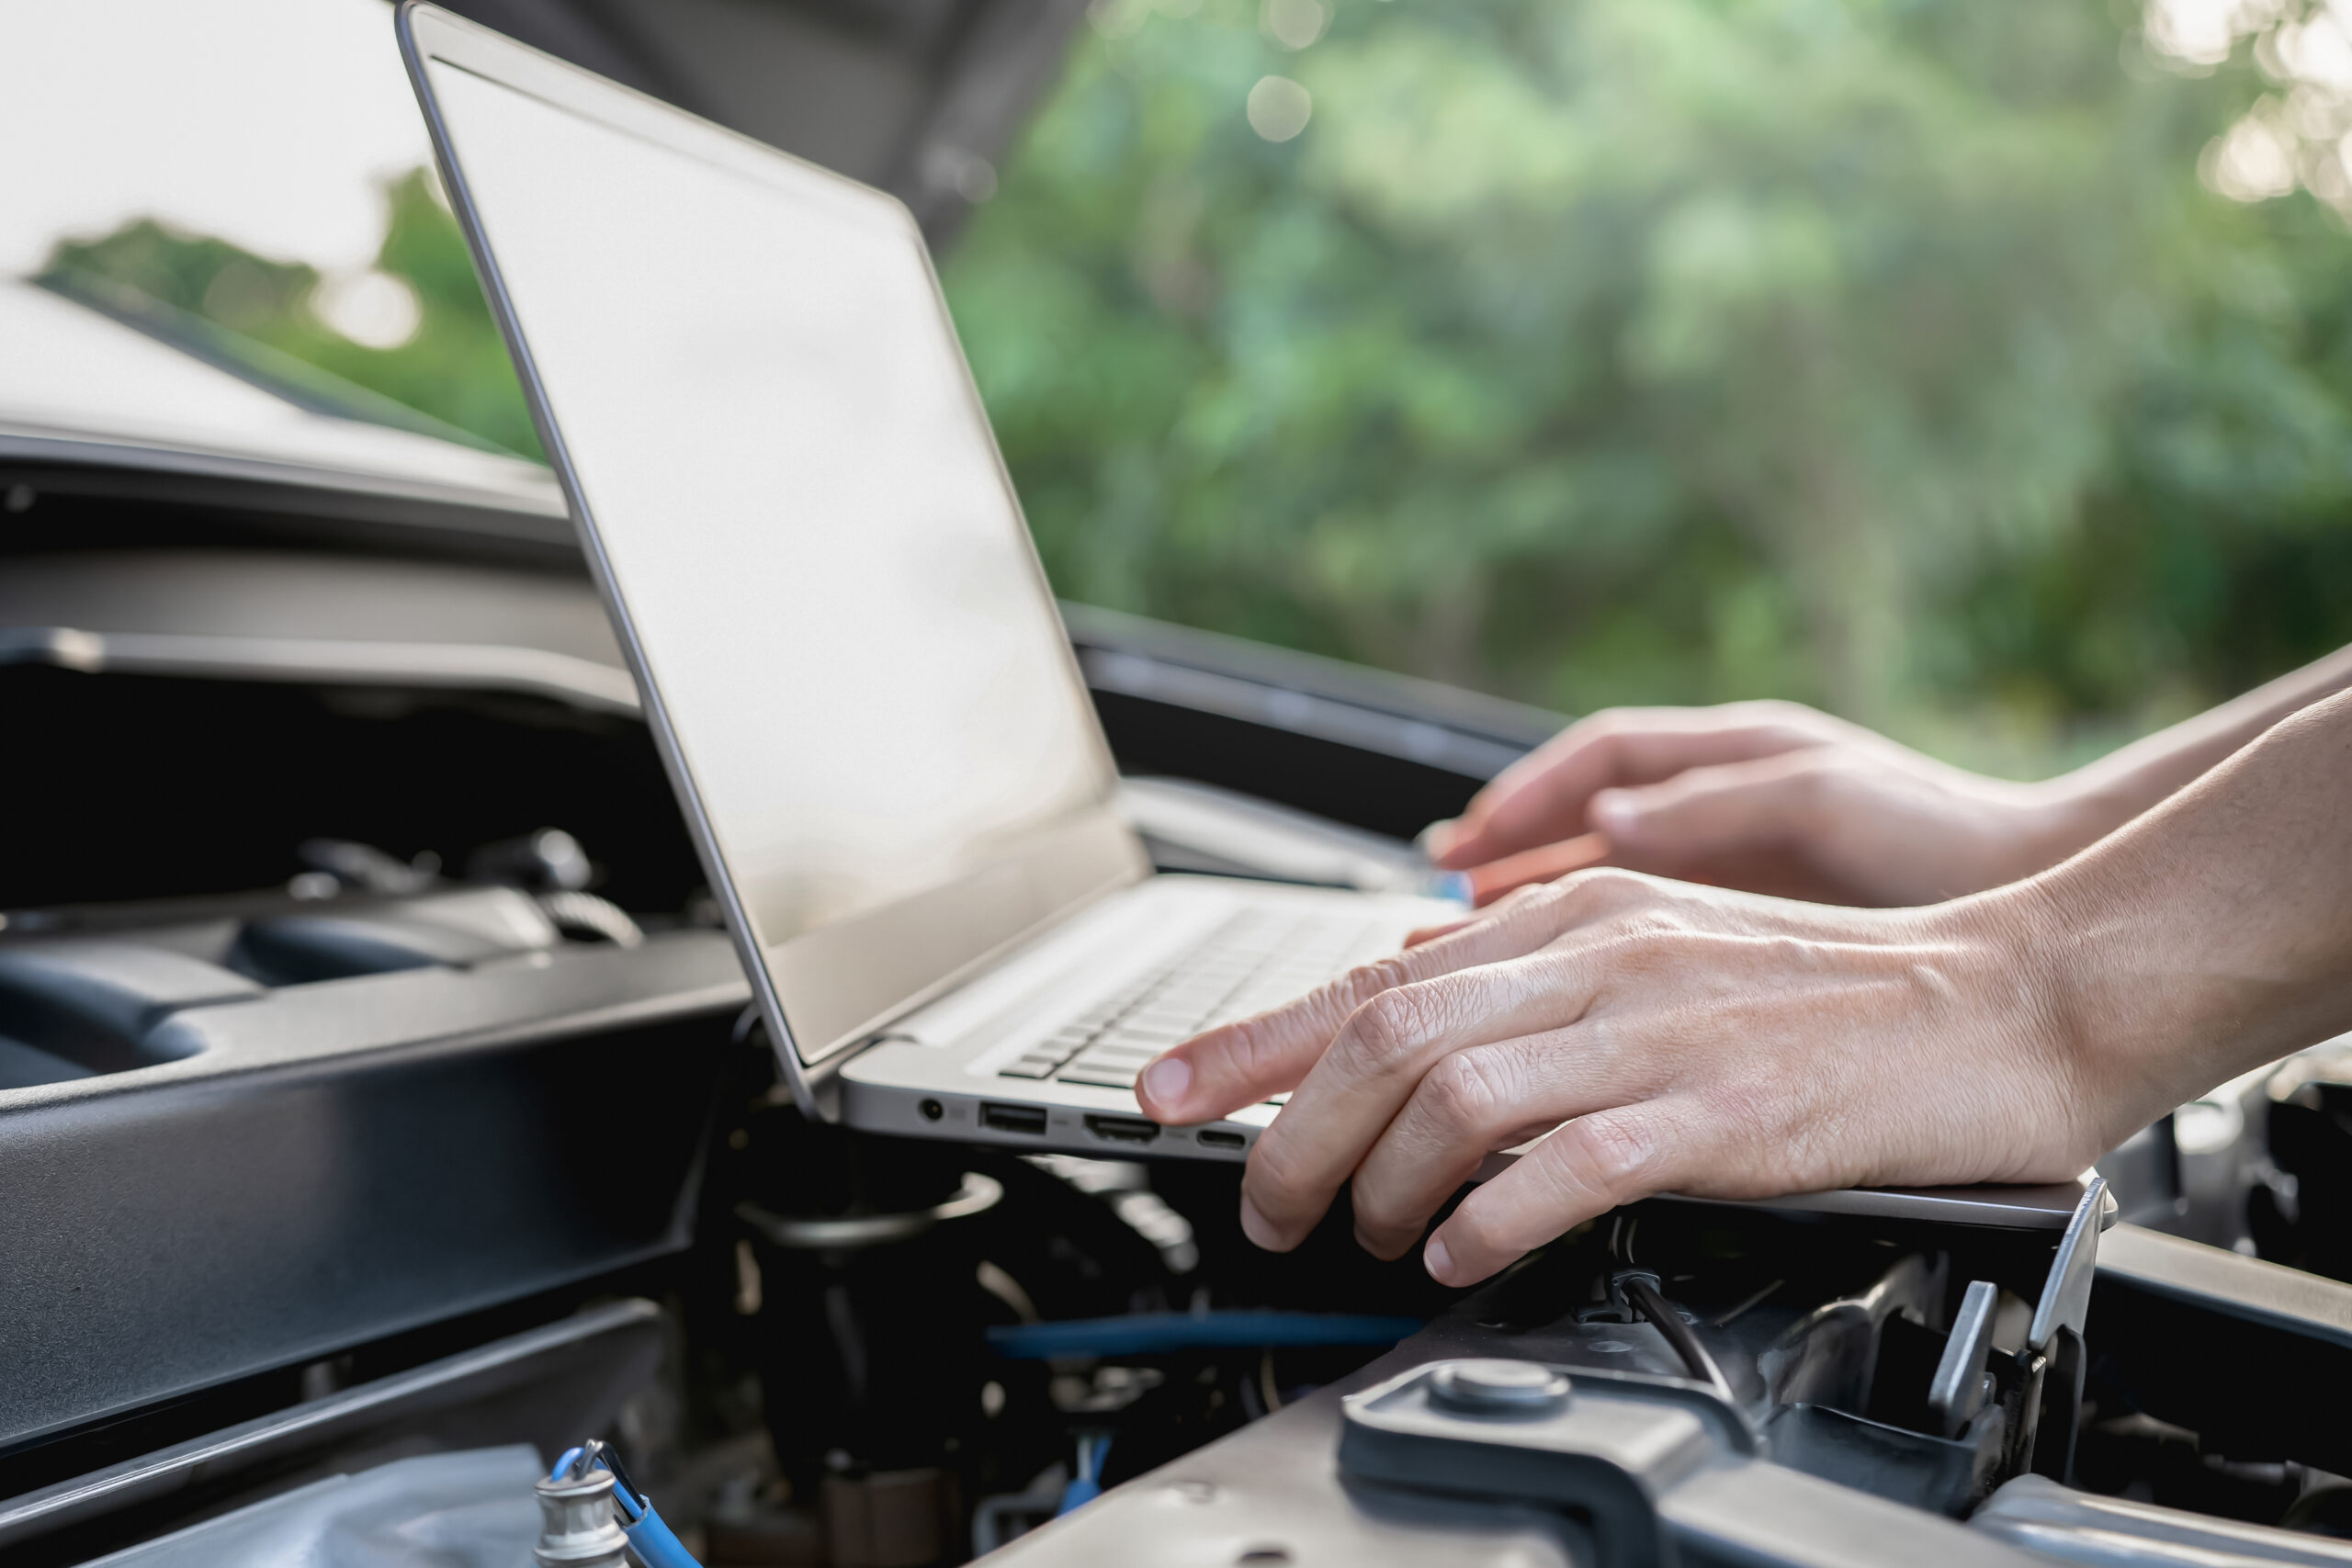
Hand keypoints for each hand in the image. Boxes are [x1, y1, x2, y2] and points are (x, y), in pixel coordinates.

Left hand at [1137, 870, 2135, 1286]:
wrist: (2000, 999)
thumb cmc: (1828, 993)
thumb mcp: (1656, 953)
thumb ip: (1534, 981)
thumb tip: (1406, 1009)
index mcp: (1573, 917)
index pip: (1372, 976)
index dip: (1251, 1042)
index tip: (1164, 1091)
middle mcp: (1596, 958)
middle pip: (1382, 1037)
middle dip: (1286, 1131)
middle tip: (1259, 1207)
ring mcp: (1656, 1033)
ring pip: (1451, 1095)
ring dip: (1377, 1183)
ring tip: (1365, 1238)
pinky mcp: (1721, 1111)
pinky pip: (1567, 1164)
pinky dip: (1488, 1216)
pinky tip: (1457, 1254)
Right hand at [1426, 700, 2089, 905]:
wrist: (2040, 916)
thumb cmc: (1948, 841)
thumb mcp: (1825, 806)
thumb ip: (1714, 808)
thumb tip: (1608, 821)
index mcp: (1739, 754)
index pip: (1598, 761)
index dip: (1522, 799)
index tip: (1463, 842)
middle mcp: (1728, 805)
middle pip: (1581, 821)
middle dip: (1503, 855)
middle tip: (1434, 903)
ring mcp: (1738, 869)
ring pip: (1605, 884)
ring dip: (1532, 913)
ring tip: (1461, 954)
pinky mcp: (1750, 930)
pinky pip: (1643, 936)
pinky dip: (1589, 957)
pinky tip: (1548, 996)